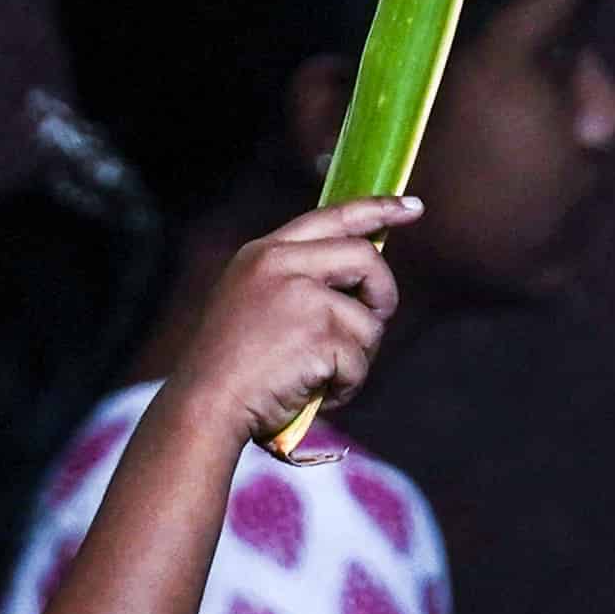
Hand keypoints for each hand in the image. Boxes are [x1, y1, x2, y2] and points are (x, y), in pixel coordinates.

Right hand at [183, 195, 415, 449]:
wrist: (203, 406)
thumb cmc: (228, 369)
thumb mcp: (251, 303)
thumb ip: (295, 282)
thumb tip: (358, 286)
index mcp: (264, 254)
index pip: (331, 216)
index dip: (377, 209)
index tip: (410, 206)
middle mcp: (281, 264)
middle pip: (366, 258)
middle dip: (383, 294)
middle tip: (377, 320)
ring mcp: (301, 296)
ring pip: (368, 321)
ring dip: (357, 358)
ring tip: (321, 378)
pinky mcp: (319, 333)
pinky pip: (360, 362)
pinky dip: (347, 386)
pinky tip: (316, 394)